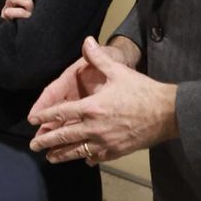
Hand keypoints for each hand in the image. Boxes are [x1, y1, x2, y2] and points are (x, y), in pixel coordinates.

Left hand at [27, 37, 175, 163]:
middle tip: (33, 145)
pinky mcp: (116, 151)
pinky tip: (83, 159)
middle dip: (46, 141)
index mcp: (92, 108)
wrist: (167, 114)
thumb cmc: (142, 91)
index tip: (33, 120)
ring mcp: (105, 142)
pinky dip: (87, 158)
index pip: (61, 113)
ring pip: (77, 151)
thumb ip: (98, 57)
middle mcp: (94, 128)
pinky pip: (96, 156)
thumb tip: (87, 41)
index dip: (45, 116)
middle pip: (64, 136)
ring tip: (49, 157)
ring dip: (61, 154)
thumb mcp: (118, 71)